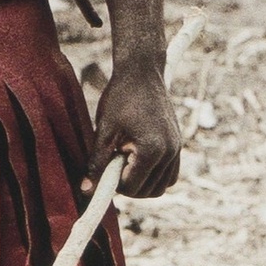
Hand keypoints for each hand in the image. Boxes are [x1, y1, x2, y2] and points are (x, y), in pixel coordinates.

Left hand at [90, 61, 179, 197]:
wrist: (142, 73)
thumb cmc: (120, 98)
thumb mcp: (104, 131)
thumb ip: (97, 163)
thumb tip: (86, 190)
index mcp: (152, 150)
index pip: (132, 188)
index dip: (113, 185)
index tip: (102, 171)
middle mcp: (170, 153)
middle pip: (149, 192)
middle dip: (128, 186)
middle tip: (111, 166)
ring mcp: (177, 149)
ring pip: (162, 186)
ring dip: (142, 183)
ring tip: (123, 161)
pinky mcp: (178, 145)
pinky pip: (170, 174)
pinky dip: (154, 176)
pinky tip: (135, 161)